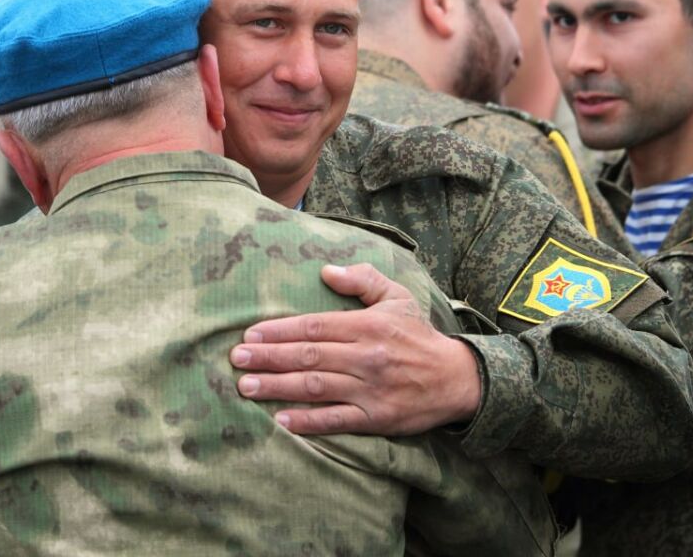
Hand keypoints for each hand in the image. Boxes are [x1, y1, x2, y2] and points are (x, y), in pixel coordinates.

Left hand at [229, 263, 481, 435]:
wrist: (456, 378)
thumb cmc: (418, 336)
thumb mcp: (397, 297)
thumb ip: (362, 280)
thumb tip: (326, 271)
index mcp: (367, 325)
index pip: (314, 327)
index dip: (279, 331)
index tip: (250, 334)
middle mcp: (366, 356)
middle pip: (308, 356)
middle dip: (269, 357)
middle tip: (236, 359)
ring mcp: (370, 389)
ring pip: (316, 387)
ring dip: (278, 387)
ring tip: (247, 387)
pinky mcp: (376, 417)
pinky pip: (337, 420)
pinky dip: (308, 421)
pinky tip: (281, 420)